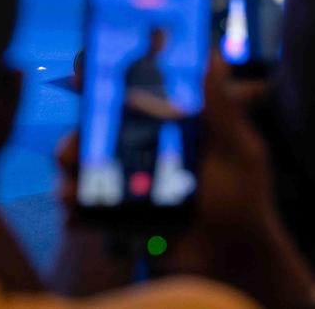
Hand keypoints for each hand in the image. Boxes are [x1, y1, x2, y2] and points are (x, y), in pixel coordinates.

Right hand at [53, 57, 314, 306]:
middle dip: (76, 135)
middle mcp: (141, 148)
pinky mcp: (120, 215)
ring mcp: (127, 182)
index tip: (84, 72)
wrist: (238, 258)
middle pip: (95, 131)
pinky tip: (74, 213)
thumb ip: (223, 106)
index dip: (101, 80)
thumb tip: (214, 55)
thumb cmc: (244, 199)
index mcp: (166, 125)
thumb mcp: (239, 149)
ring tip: (69, 188)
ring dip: (70, 174)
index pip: (127, 94)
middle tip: (71, 147)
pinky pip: (87, 208)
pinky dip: (75, 209)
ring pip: (84, 168)